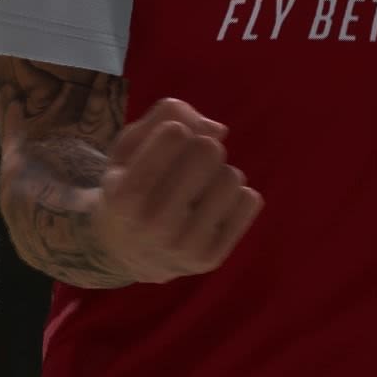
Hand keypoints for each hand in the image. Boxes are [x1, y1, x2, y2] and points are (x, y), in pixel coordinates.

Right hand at [96, 98, 259, 283]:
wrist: (126, 252)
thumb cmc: (128, 187)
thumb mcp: (127, 149)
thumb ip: (164, 117)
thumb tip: (219, 130)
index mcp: (126, 194)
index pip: (176, 133)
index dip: (178, 128)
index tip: (170, 140)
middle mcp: (154, 225)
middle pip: (210, 150)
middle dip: (202, 147)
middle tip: (188, 163)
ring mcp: (186, 247)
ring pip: (232, 176)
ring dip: (220, 172)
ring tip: (200, 187)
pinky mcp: (212, 259)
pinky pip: (250, 201)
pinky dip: (236, 195)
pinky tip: (213, 205)